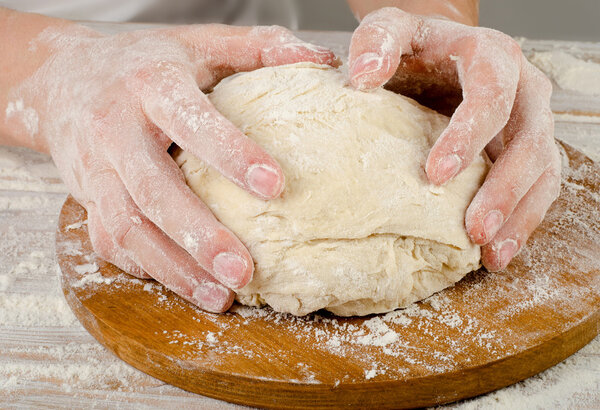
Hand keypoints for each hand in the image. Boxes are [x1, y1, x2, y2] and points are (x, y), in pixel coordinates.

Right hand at [7, 23, 335, 311]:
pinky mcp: (88, 201)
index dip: (231, 153)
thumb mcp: (197, 43)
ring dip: (175, 268)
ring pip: (129, 228)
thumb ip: (257, 48)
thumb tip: (322, 56)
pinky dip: (149, 268)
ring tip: (222, 296)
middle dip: (199, 235)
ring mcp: (96, 172)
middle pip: (153, 191)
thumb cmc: (142, 64)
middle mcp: (117, 132)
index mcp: (151, 87)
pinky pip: (111, 242)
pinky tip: (186, 285)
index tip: (275, 185)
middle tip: (244, 270)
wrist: (62, 80)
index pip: (191, 121)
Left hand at [348, 8, 560, 270]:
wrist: (437, 54)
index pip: (491, 95)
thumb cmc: (414, 47)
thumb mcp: (392, 30)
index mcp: (492, 57)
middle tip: (473, 230)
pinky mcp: (526, 152)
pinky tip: (497, 251)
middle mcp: (523, 89)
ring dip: (519, 215)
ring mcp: (530, 123)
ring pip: (542, 172)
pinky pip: (538, 189)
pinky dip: (521, 222)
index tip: (435, 175)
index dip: (468, 135)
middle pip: (528, 141)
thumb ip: (377, 42)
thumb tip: (364, 75)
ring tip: (490, 253)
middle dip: (503, 189)